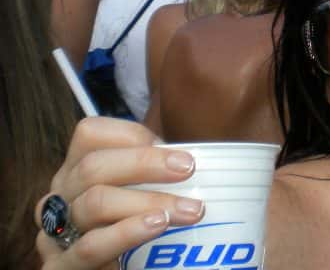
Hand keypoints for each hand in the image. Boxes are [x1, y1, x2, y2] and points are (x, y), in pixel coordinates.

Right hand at [35, 117, 202, 269]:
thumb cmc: (128, 229)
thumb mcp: (138, 194)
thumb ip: (158, 175)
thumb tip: (214, 158)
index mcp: (76, 170)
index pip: (90, 134)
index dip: (133, 136)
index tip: (175, 151)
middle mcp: (59, 196)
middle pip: (93, 166)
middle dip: (146, 163)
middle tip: (189, 169)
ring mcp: (54, 232)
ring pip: (95, 203)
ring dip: (149, 201)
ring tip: (189, 209)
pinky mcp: (60, 267)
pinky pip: (90, 246)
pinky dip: (127, 232)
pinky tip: (157, 226)